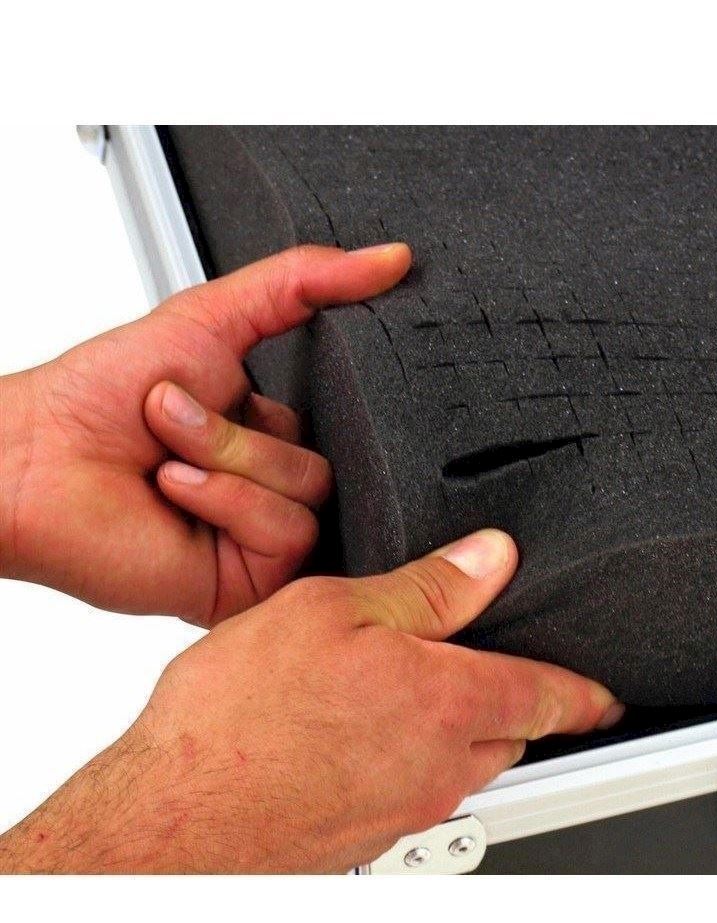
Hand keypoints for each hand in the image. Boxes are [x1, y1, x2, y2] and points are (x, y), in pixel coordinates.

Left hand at [0, 243, 410, 624]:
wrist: (33, 462)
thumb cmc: (98, 397)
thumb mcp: (213, 314)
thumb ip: (303, 281)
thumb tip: (388, 258)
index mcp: (265, 436)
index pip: (333, 422)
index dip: (284, 403)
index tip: (235, 389)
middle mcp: (266, 488)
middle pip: (324, 458)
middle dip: (239, 433)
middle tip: (172, 424)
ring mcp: (259, 537)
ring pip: (311, 493)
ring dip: (228, 462)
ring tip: (168, 462)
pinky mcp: (250, 578)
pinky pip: (290, 532)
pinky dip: (229, 503)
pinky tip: (178, 497)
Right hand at [0, 530, 622, 872]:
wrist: (174, 819)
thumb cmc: (242, 717)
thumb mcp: (336, 611)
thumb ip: (427, 588)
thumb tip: (490, 559)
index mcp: (449, 704)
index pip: (549, 697)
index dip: (586, 695)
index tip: (607, 697)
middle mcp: (441, 767)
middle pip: (509, 733)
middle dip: (509, 702)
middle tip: (482, 670)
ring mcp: (407, 808)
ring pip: (462, 764)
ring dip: (454, 729)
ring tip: (404, 693)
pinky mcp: (370, 834)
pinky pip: (416, 787)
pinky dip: (409, 756)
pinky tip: (356, 732)